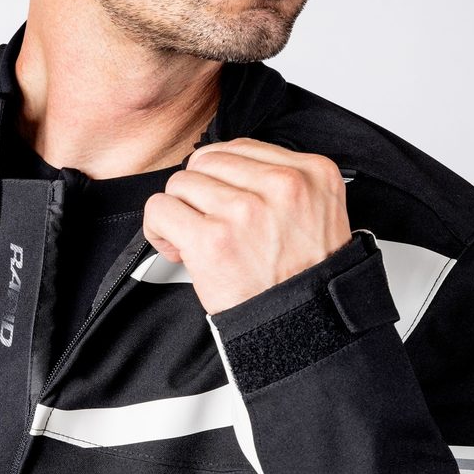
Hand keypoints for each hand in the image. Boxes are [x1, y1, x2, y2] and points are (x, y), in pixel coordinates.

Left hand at [143, 138, 352, 314]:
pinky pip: (160, 209)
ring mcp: (246, 210)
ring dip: (180, 212)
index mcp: (311, 173)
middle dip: (199, 193)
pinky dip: (159, 228)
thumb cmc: (303, 278)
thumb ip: (280, 183)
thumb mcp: (314, 213)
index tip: (224, 205)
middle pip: (207, 160)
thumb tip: (225, 171)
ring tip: (194, 240)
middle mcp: (282, 185)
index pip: (241, 147)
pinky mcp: (213, 239)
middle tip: (207, 225)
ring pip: (181, 182)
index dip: (223, 178)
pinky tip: (176, 247)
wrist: (303, 325)